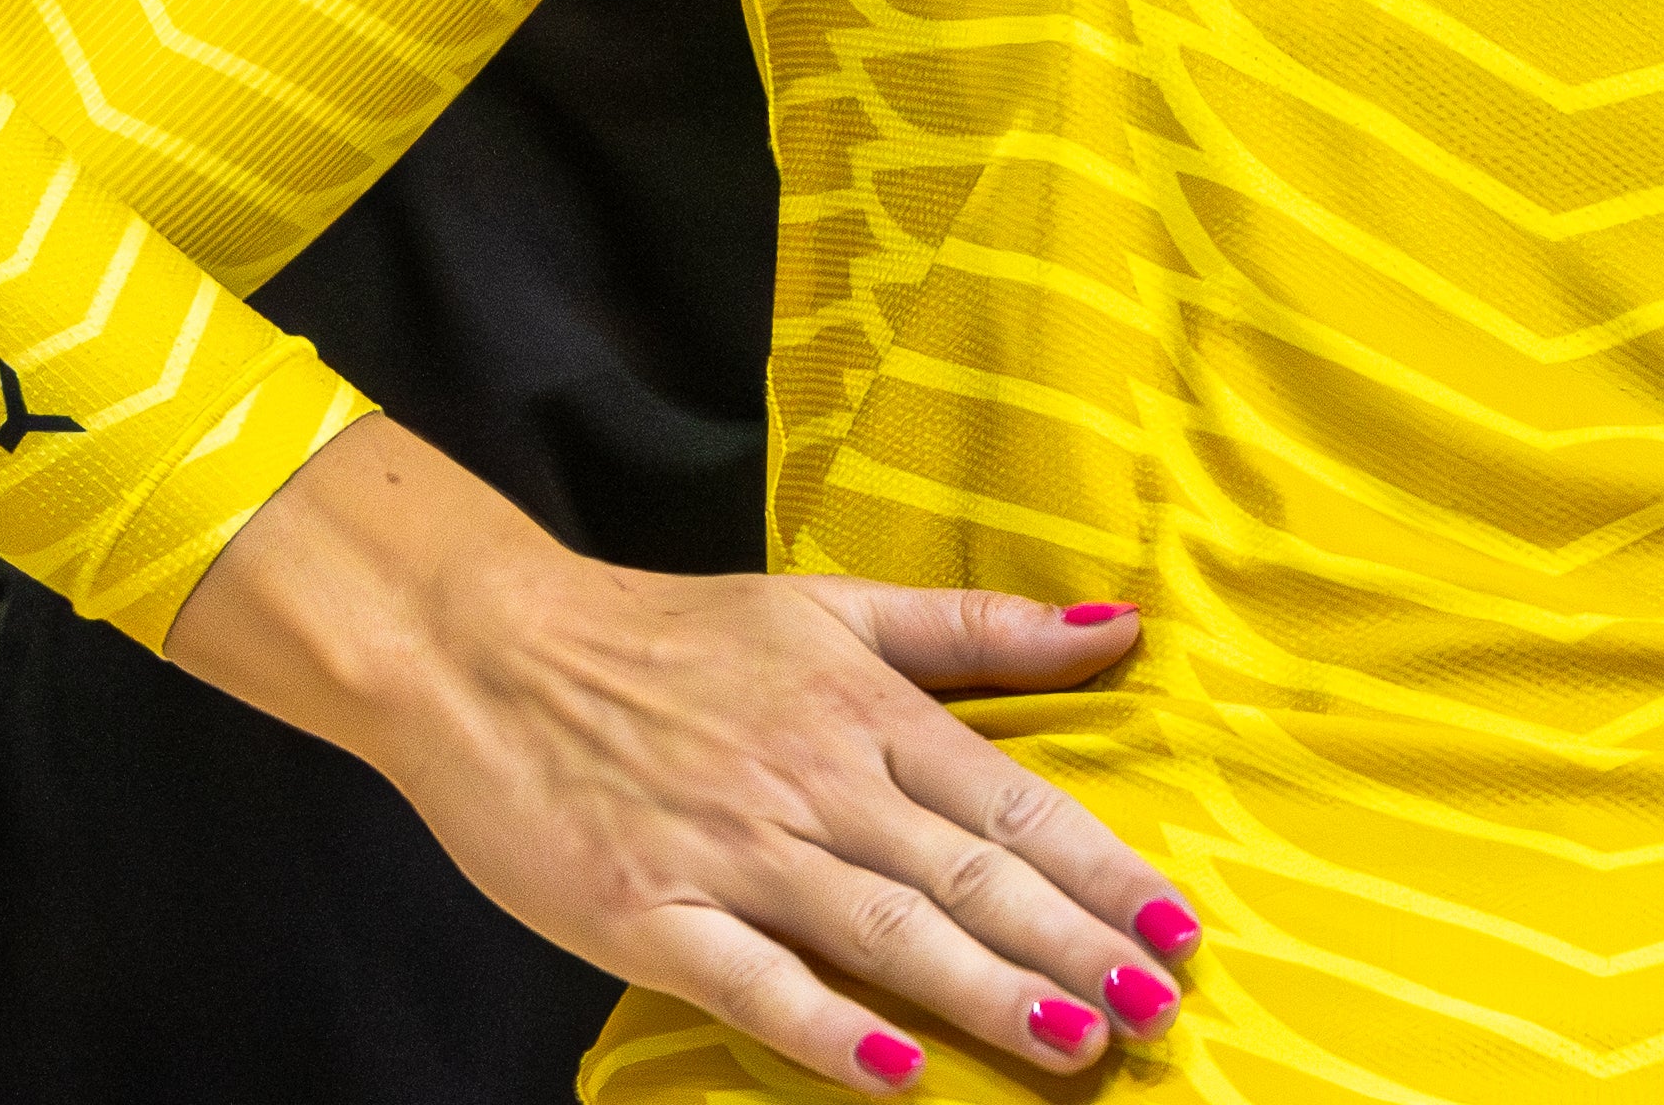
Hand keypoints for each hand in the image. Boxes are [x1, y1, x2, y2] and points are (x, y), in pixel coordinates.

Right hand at [213, 424, 1199, 1088]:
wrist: (485, 650)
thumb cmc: (668, 634)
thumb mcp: (829, 605)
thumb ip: (975, 629)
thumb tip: (1120, 627)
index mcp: (861, 709)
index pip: (1008, 799)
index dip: (1099, 866)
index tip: (1178, 927)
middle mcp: (811, 780)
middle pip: (964, 874)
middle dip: (1070, 945)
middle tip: (1155, 1007)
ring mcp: (729, 851)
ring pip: (882, 929)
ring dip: (985, 990)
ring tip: (1075, 1042)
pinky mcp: (646, 914)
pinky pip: (754, 979)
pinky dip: (827, 1025)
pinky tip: (897, 1068)